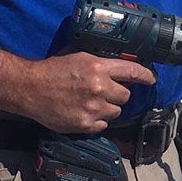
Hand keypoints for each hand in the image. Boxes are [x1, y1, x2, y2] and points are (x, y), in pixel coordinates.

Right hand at [20, 52, 156, 132]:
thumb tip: (119, 62)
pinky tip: (84, 113)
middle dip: (118, 94)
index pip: (132, 72)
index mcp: (98, 67)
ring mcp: (93, 108)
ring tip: (91, 103)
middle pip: (126, 96)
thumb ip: (100, 61)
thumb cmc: (52, 70)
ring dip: (108, 108)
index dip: (145, 76)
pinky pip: (103, 124)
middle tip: (104, 92)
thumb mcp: (78, 56)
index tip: (151, 79)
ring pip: (116, 111)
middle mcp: (99, 87)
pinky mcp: (85, 124)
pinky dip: (97, 120)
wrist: (30, 88)